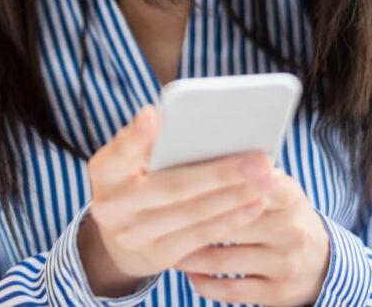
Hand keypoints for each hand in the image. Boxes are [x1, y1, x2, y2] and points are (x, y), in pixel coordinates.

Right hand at [78, 104, 274, 296]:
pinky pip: (201, 236)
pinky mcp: (157, 257)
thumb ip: (152, 145)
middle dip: (220, 173)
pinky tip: (255, 203)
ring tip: (267, 179)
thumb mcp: (129, 161)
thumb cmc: (134, 181)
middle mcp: (112, 205)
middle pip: (172, 187)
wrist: (118, 238)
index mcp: (104, 171)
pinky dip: (231, 218)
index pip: (120, 150)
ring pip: (193, 213)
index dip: (137, 135)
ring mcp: (133, 235)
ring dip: (235, 196)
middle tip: (259, 159)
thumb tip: (196, 124)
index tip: (155, 114)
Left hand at [173, 167, 330, 305]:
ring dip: (189, 255)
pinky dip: (204, 282)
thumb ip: (251, 176)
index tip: (206, 177)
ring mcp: (284, 265)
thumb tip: (204, 157)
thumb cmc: (284, 216)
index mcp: (290, 198)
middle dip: (193, 220)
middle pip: (233, 223)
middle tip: (159, 215)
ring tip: (165, 244)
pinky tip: (188, 273)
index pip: (262, 186)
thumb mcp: (281, 191)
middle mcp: (291, 231)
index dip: (237, 182)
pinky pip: (230, 290)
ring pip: (224, 260)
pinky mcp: (275, 293)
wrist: (322, 265)